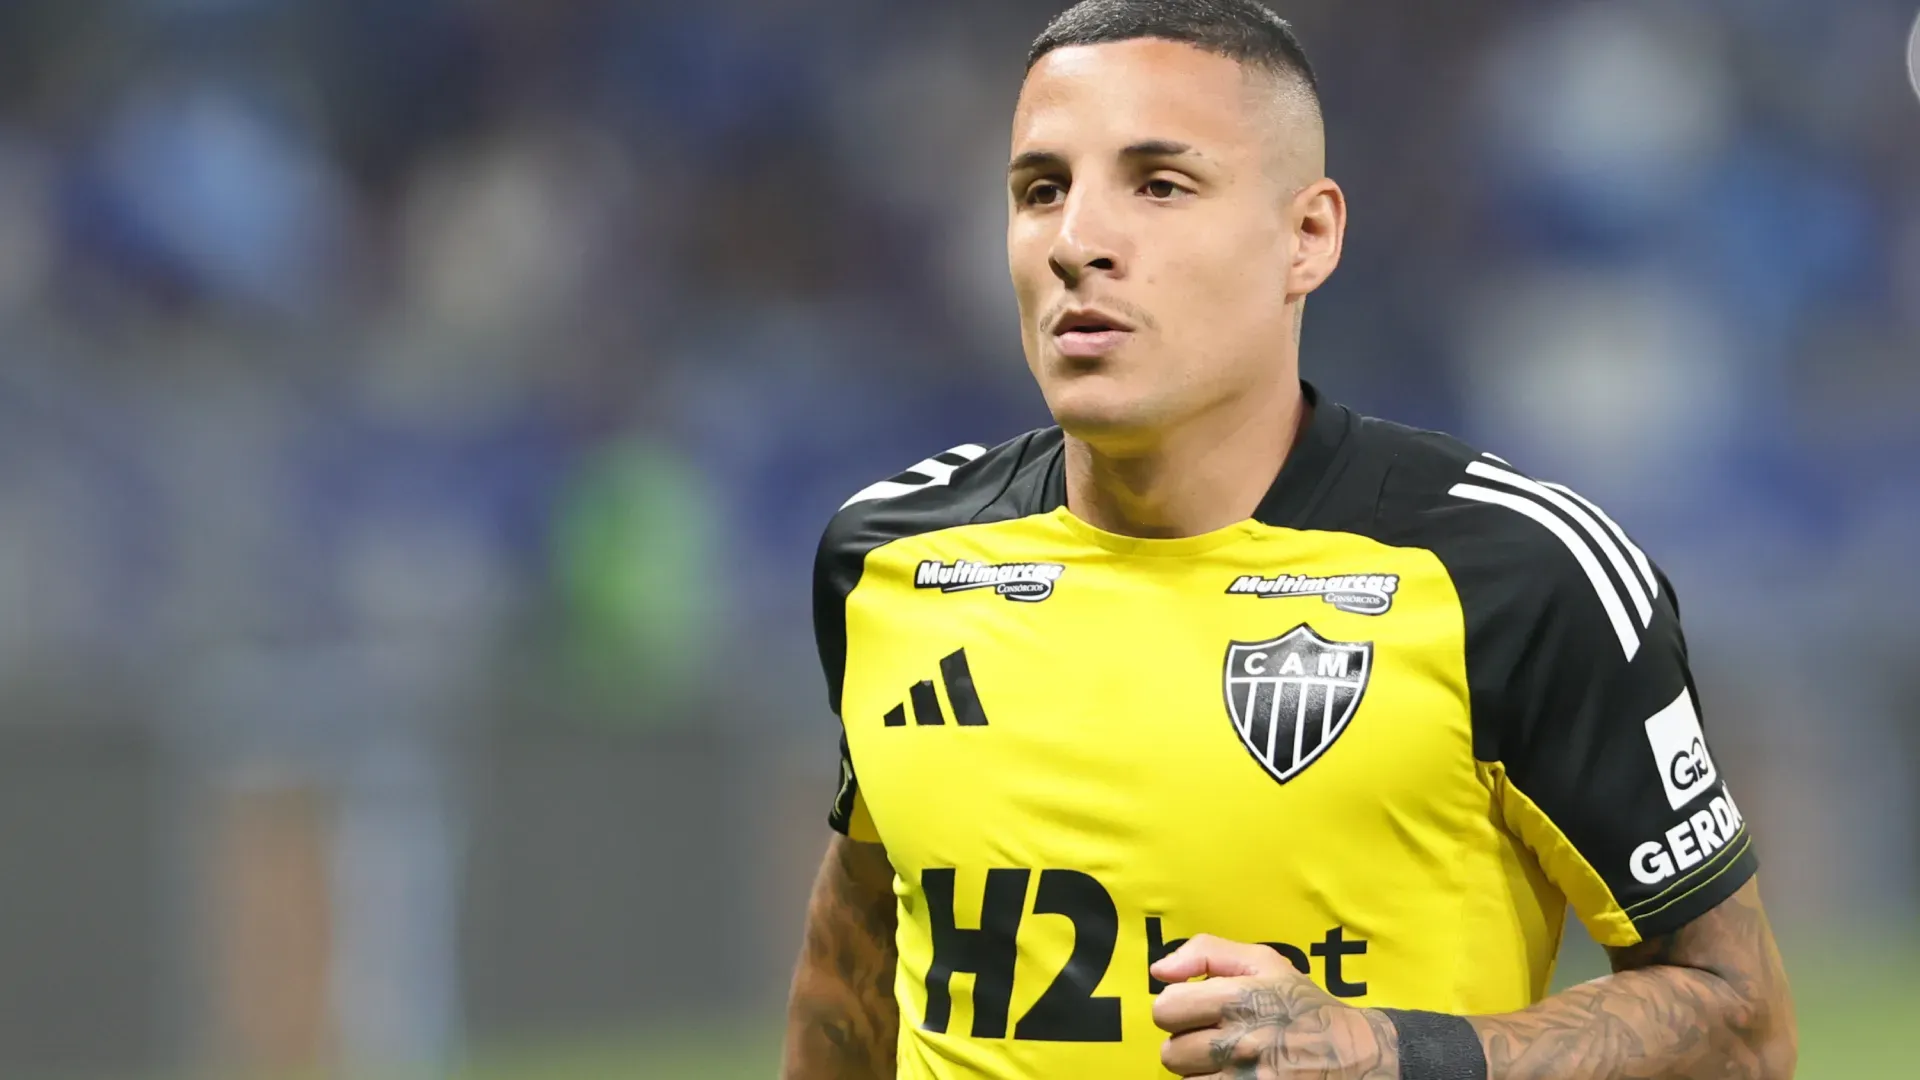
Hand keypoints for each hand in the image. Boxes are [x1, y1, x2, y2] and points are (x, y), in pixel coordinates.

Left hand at [1150, 934, 1399, 1078]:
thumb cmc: (1302, 1005)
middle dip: (1187, 1043)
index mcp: (1240, 999)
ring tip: (1228, 1060)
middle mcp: (1241, 1042)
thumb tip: (1159, 971)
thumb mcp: (1263, 961)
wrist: (1355, 1055)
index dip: (1176, 1008)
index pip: (1166, 1010)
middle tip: (1215, 1038)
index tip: (1196, 1009)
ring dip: (1200, 1071)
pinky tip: (1234, 1075)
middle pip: (1170, 1052)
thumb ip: (1206, 953)